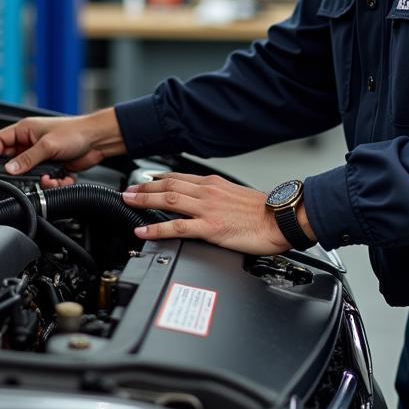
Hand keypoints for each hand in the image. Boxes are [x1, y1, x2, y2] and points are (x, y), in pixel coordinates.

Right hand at [0, 108, 126, 176]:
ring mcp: (42, 155)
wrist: (98, 139)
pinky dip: (52, 182)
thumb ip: (27, 159)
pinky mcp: (52, 166)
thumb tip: (9, 169)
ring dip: (39, 180)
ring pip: (30, 174)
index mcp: (25, 130)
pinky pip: (45, 179)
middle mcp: (31, 142)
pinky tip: (60, 178)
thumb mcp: (47, 145)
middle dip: (21, 173)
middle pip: (13, 162)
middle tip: (26, 177)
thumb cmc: (75, 132)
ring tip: (48, 179)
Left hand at [121, 172, 290, 255]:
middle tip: (127, 191)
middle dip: (144, 188)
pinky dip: (156, 228)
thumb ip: (218, 196)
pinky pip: (177, 227)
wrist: (281, 218)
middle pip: (168, 186)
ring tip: (128, 203)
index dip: (158, 179)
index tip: (144, 181)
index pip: (180, 178)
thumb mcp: (237, 195)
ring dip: (144, 201)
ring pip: (168, 201)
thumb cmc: (264, 211)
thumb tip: (207, 202)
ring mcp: (207, 209)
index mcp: (214, 184)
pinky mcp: (210, 228)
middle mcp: (208, 192)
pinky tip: (142, 230)